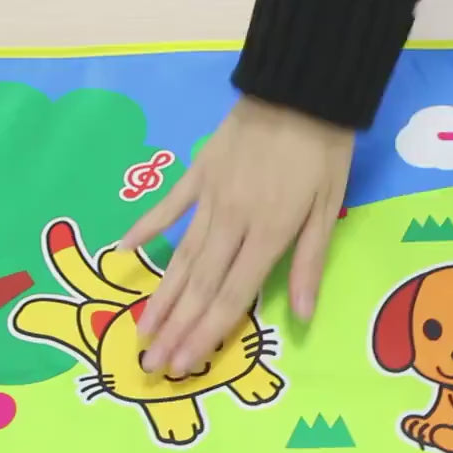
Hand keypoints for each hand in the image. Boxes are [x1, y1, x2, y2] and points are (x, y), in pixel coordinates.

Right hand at [118, 96, 354, 375]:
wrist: (300, 87)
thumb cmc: (324, 150)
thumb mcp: (329, 207)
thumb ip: (310, 262)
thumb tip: (301, 316)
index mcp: (268, 233)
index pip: (232, 296)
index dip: (207, 335)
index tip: (184, 365)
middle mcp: (232, 221)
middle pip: (200, 286)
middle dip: (176, 330)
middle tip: (151, 365)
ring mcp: (210, 196)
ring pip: (181, 256)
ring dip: (161, 297)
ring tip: (140, 331)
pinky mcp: (198, 171)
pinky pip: (169, 206)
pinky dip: (145, 228)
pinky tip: (123, 252)